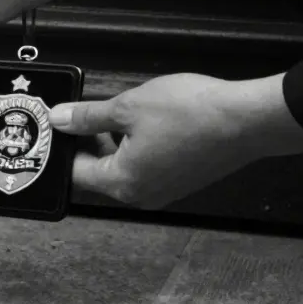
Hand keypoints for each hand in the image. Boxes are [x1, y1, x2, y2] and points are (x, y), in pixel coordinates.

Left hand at [48, 72, 302, 208]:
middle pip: (97, 173)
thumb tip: (59, 120)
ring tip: (104, 114)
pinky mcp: (181, 180)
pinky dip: (133, 148)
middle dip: (84, 145)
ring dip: (109, 144)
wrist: (249, 119)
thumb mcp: (127, 108)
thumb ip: (88, 118)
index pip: (74, 174)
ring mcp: (164, 190)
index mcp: (122, 183)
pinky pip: (144, 167)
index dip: (62, 149)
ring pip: (121, 169)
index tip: (53, 127)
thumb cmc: (188, 112)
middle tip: (74, 116)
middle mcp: (141, 195)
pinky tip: (135, 122)